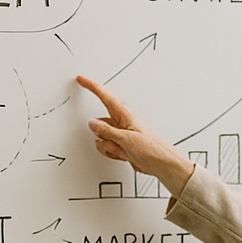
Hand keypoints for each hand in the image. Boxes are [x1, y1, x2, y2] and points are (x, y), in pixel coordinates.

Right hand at [76, 76, 194, 195]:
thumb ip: (106, 131)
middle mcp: (121, 122)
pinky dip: (111, 152)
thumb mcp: (125, 139)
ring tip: (122, 150)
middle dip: (102, 133)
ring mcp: (120, 134)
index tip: (81, 79)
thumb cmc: (149, 148)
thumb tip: (92, 123)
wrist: (160, 163)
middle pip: (100, 121)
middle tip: (113, 142)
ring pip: (101, 137)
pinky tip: (123, 154)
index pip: (105, 96)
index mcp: (124, 115)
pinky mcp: (121, 145)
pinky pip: (106, 146)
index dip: (92, 87)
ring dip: (108, 146)